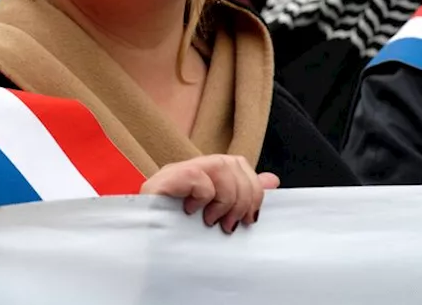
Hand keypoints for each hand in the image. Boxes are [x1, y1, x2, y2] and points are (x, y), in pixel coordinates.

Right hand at [140, 154, 279, 233]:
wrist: (149, 258)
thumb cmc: (184, 241)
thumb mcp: (220, 219)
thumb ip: (243, 197)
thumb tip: (272, 180)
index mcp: (203, 177)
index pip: (237, 163)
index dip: (252, 188)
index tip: (250, 219)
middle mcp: (187, 170)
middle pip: (231, 162)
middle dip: (242, 197)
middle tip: (232, 224)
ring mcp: (172, 175)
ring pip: (218, 165)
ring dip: (225, 199)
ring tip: (213, 221)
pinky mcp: (159, 185)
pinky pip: (194, 176)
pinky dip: (203, 196)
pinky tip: (192, 213)